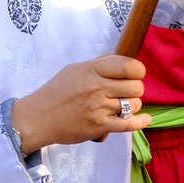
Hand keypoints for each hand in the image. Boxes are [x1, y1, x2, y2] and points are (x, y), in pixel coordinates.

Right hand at [13, 55, 148, 151]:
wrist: (38, 118)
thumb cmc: (57, 93)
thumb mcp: (75, 70)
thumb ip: (99, 63)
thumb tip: (119, 56)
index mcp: (91, 70)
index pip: (128, 66)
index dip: (137, 70)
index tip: (135, 74)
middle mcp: (97, 88)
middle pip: (136, 87)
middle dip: (135, 89)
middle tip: (125, 93)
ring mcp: (99, 108)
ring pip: (134, 105)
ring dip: (131, 106)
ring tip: (120, 106)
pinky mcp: (99, 126)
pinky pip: (129, 124)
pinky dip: (140, 121)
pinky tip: (145, 118)